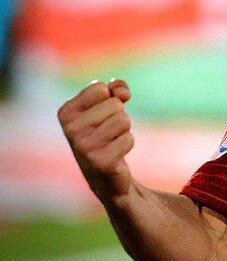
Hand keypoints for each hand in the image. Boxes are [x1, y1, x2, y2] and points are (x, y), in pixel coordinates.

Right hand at [58, 79, 135, 202]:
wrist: (105, 172)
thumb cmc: (105, 132)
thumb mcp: (108, 104)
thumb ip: (116, 88)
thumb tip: (122, 92)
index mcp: (66, 112)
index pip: (100, 88)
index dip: (110, 98)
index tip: (103, 113)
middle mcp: (69, 129)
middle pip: (115, 104)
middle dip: (119, 116)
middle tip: (108, 132)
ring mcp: (83, 147)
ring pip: (123, 120)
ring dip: (124, 130)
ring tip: (111, 141)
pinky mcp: (100, 162)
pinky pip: (128, 139)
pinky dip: (127, 144)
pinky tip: (115, 154)